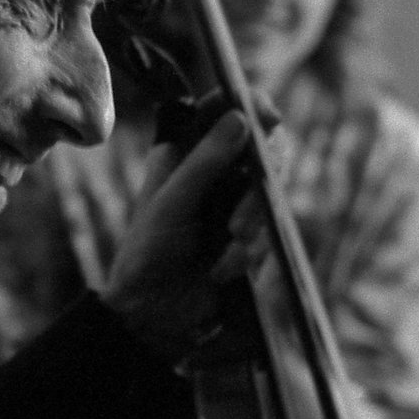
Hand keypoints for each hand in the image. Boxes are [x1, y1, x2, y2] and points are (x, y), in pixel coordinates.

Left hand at [99, 109, 256, 360]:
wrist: (153, 314)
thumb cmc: (147, 254)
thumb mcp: (171, 204)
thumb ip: (205, 161)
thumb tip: (241, 117)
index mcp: (185, 149)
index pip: (225, 108)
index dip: (252, 104)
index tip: (268, 118)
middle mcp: (214, 167)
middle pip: (262, 146)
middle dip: (260, 181)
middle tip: (238, 221)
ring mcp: (235, 197)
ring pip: (270, 187)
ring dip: (255, 220)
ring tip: (230, 248)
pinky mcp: (250, 229)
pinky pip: (271, 226)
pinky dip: (255, 248)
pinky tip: (228, 268)